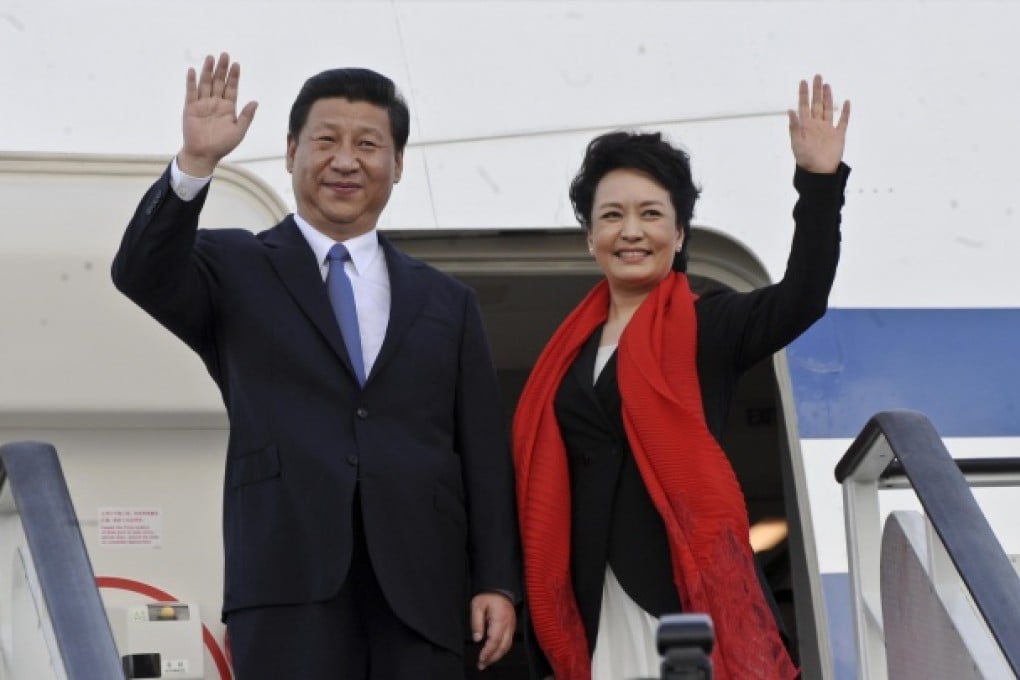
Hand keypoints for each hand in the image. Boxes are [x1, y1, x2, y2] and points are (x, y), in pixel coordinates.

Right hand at [178, 52, 257, 176]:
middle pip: (219, 82)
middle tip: (225, 55)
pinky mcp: (190, 108)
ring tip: (211, 58)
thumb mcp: (239, 131)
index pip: (232, 88)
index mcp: (228, 108)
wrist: (204, 154)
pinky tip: (192, 71)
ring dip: (208, 71)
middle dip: (222, 69)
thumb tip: (255, 101)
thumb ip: (246, 116)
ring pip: (206, 83)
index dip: (234, 77)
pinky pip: (191, 92)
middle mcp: (215, 103)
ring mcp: (203, 104)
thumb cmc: (223, 145)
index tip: (236, 64)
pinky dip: (191, 82)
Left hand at [470, 592, 515, 669]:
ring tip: (486, 662)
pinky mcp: (512, 627)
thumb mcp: (477, 605)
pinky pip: (508, 642)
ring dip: (497, 656)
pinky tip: (494, 654)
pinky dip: (501, 651)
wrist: (500, 588)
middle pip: (502, 647)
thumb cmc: (488, 596)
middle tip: (482, 665)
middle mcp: (508, 625)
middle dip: (492, 658)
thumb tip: (477, 639)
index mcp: (500, 620)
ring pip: (507, 647)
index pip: (495, 641)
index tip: (480, 659)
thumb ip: (476, 622)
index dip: (488, 652)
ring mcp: (511, 627)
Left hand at [788, 74, 849, 173]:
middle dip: (816, 90)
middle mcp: (816, 125)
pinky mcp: (838, 135)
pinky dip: (845, 112)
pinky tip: (846, 102)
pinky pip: (843, 121)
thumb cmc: (805, 159)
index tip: (803, 81)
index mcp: (806, 126)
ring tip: (827, 85)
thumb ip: (794, 127)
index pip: (804, 106)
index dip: (804, 94)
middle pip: (816, 103)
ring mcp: (827, 129)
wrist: (819, 172)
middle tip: (817, 76)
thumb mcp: (797, 143)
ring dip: (828, 97)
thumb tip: (790, 110)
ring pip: (828, 109)